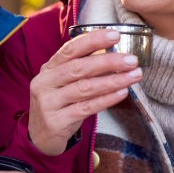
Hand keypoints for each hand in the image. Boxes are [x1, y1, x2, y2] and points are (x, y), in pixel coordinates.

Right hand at [28, 29, 141, 155]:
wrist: (39, 137)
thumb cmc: (58, 105)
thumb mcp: (62, 84)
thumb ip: (80, 70)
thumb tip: (113, 55)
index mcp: (48, 69)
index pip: (70, 50)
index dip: (92, 40)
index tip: (115, 35)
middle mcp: (44, 83)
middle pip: (78, 68)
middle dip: (108, 61)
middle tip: (131, 60)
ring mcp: (48, 103)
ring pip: (84, 88)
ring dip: (112, 80)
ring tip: (133, 75)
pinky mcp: (56, 121)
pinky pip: (85, 108)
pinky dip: (106, 100)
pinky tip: (122, 93)